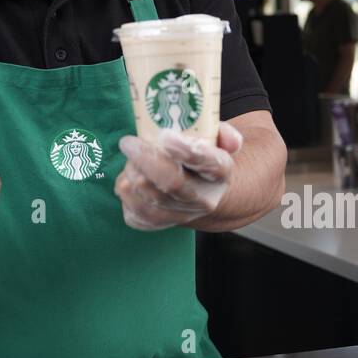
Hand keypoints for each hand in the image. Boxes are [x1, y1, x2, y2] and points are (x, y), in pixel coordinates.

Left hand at [114, 122, 242, 230]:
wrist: (197, 192)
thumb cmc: (200, 158)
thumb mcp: (215, 140)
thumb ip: (223, 133)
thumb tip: (232, 142)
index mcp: (220, 173)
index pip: (211, 164)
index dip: (187, 151)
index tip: (166, 136)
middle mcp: (203, 199)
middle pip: (173, 184)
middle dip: (145, 160)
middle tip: (129, 142)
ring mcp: (181, 215)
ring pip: (149, 199)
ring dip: (132, 174)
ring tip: (131, 159)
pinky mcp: (157, 224)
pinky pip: (134, 213)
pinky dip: (125, 192)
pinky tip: (128, 178)